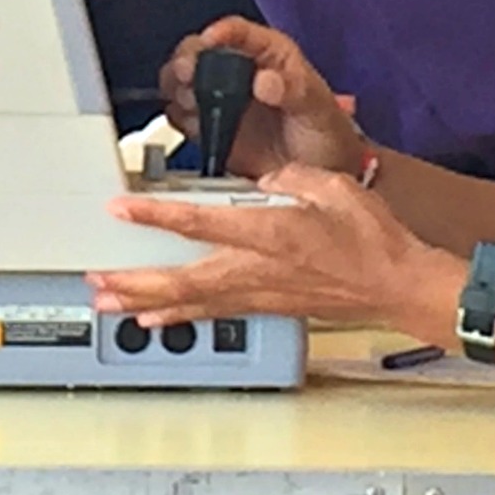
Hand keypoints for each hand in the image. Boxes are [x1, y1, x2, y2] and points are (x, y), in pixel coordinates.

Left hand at [93, 161, 463, 332]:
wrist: (396, 283)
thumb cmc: (371, 237)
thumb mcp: (331, 183)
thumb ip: (289, 177)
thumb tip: (263, 181)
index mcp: (271, 231)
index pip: (201, 223)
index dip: (155, 217)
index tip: (121, 210)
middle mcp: (258, 268)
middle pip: (182, 279)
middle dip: (134, 281)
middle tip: (97, 279)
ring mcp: (260, 293)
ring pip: (192, 302)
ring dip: (146, 302)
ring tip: (108, 303)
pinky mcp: (267, 307)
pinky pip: (214, 312)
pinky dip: (180, 315)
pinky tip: (156, 318)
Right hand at [156, 19, 370, 180]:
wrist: (320, 178)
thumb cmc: (327, 135)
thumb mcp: (318, 109)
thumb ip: (294, 91)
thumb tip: (264, 79)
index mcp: (269, 55)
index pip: (239, 32)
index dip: (222, 32)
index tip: (209, 41)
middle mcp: (239, 72)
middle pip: (199, 51)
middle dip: (187, 59)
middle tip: (188, 73)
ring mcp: (221, 101)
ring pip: (182, 80)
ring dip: (177, 88)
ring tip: (191, 103)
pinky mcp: (209, 129)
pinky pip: (180, 116)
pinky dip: (178, 118)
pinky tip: (192, 125)